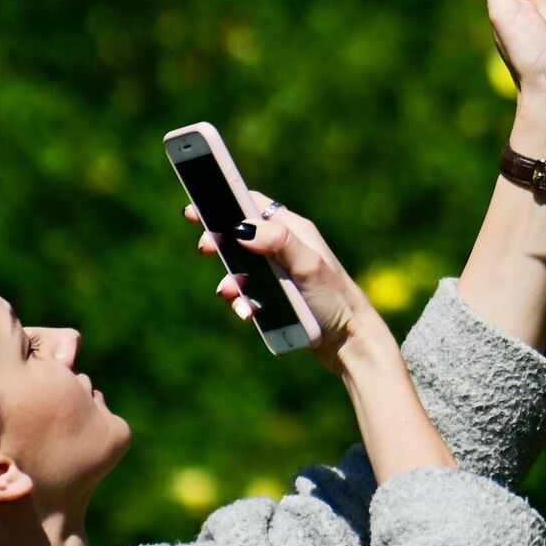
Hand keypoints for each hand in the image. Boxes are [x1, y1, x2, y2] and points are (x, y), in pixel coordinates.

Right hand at [185, 197, 390, 375]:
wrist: (350, 342)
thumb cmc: (335, 300)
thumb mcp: (308, 267)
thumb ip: (279, 242)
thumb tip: (243, 226)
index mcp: (294, 231)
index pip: (253, 206)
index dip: (223, 203)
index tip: (195, 207)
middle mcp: (285, 248)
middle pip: (241, 236)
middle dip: (220, 243)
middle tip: (205, 249)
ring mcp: (280, 274)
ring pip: (241, 270)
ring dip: (230, 281)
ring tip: (229, 294)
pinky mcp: (277, 298)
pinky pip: (248, 295)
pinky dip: (241, 302)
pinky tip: (246, 313)